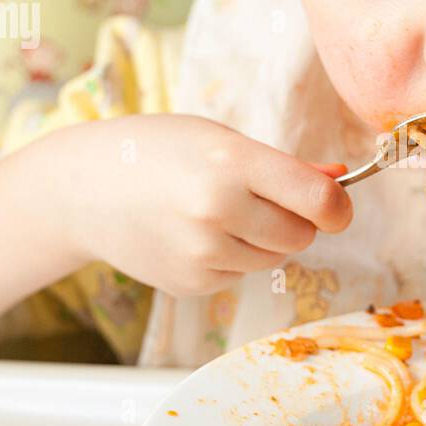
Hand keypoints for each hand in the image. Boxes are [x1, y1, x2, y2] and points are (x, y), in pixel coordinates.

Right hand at [58, 114, 351, 296]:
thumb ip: (286, 167)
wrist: (84, 189)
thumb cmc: (159, 152)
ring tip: (219, 213)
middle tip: (261, 200)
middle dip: (296, 221)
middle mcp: (218, 212)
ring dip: (263, 240)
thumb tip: (341, 179)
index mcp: (232, 164)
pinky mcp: (191, 284)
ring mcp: (202, 254)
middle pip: (301, 236)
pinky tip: (194, 234)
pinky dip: (231, 258)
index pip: (318, 200)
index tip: (337, 206)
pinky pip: (240, 275)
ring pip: (275, 259)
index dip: (338, 207)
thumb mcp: (221, 141)